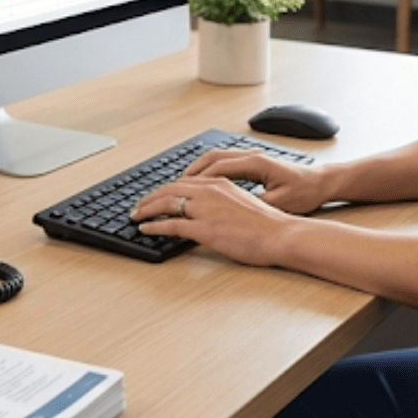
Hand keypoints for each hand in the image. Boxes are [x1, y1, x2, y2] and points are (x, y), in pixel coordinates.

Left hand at [131, 175, 300, 266]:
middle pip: (168, 189)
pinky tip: (145, 229)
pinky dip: (153, 225)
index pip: (182, 182)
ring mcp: (205, 209)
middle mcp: (209, 191)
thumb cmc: (268, 224)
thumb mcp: (242, 202)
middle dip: (149, 197)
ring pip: (165, 203)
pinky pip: (170, 224)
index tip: (154, 196)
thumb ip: (221, 201)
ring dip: (146, 209)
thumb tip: (207, 209)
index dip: (164, 189)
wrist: (282, 235)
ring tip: (135, 216)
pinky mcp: (204, 228)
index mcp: (218, 183)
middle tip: (137, 206)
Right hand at [184, 149, 333, 214]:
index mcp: (255, 163)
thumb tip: (232, 210)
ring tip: (182, 185)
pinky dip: (207, 170)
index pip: (216, 167)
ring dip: (196, 170)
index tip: (181, 190)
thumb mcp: (279, 203)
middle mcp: (250, 156)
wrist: (322, 183)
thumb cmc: (305, 193)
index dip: (196, 180)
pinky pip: (222, 162)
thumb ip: (253, 204)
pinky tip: (201, 183)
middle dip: (189, 172)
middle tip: (174, 186)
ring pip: (214, 158)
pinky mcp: (252, 162)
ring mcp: (251, 157)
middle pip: (210, 158)